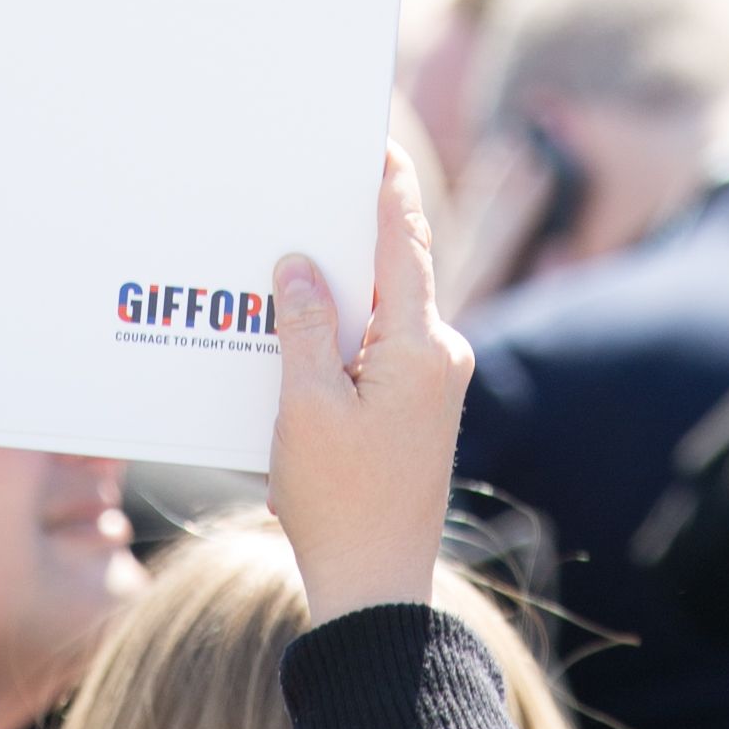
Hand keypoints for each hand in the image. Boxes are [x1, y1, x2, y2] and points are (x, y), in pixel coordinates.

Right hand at [269, 151, 471, 624]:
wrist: (377, 587)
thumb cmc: (340, 501)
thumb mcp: (305, 405)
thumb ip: (304, 324)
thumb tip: (299, 265)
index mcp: (421, 347)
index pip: (403, 242)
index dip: (388, 187)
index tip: (377, 141)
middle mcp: (439, 358)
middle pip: (392, 273)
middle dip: (348, 235)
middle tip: (308, 190)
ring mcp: (432, 387)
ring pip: (382, 314)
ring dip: (339, 292)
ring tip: (289, 260)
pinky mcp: (416, 412)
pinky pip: (379, 351)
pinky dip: (342, 335)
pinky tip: (298, 334)